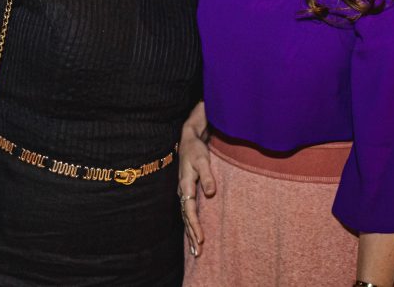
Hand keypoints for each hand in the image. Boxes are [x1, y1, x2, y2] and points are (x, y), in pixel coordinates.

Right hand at [178, 102, 215, 256]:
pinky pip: (188, 211)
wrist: (188, 140)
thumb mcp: (203, 160)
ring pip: (186, 217)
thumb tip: (211, 193)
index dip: (195, 225)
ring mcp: (184, 192)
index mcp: (185, 185)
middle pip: (186, 218)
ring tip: (196, 250)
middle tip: (197, 253)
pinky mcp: (187, 191)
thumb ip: (207, 176)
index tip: (201, 238)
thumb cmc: (196, 150)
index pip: (189, 210)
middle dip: (191, 236)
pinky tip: (194, 233)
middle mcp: (182, 191)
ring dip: (190, 233)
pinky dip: (191, 224)